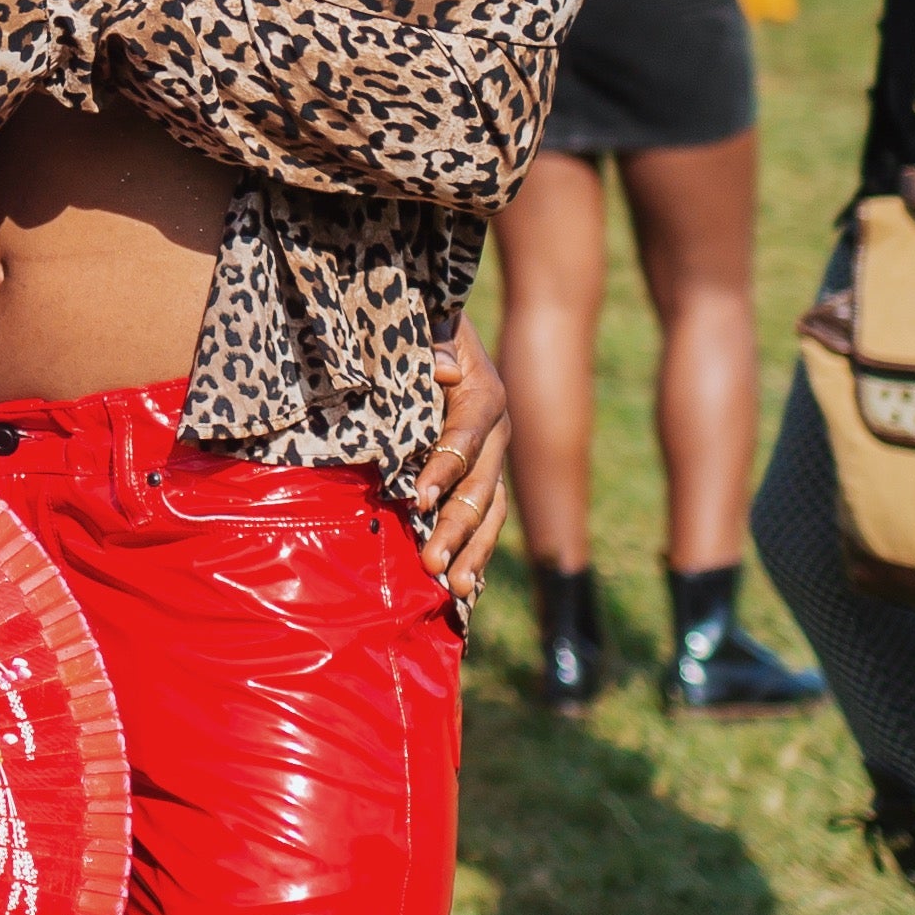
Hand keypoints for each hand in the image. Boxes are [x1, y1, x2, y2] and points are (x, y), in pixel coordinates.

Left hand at [412, 318, 512, 615]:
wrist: (443, 328)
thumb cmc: (425, 327)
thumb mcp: (429, 327)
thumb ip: (433, 345)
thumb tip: (443, 370)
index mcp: (484, 395)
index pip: (463, 438)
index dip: (443, 469)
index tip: (417, 499)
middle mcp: (497, 433)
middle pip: (479, 487)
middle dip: (455, 528)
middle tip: (432, 564)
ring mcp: (492, 459)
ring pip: (489, 511)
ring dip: (472, 551)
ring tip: (456, 587)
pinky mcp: (483, 477)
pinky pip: (487, 518)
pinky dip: (477, 551)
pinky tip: (469, 588)